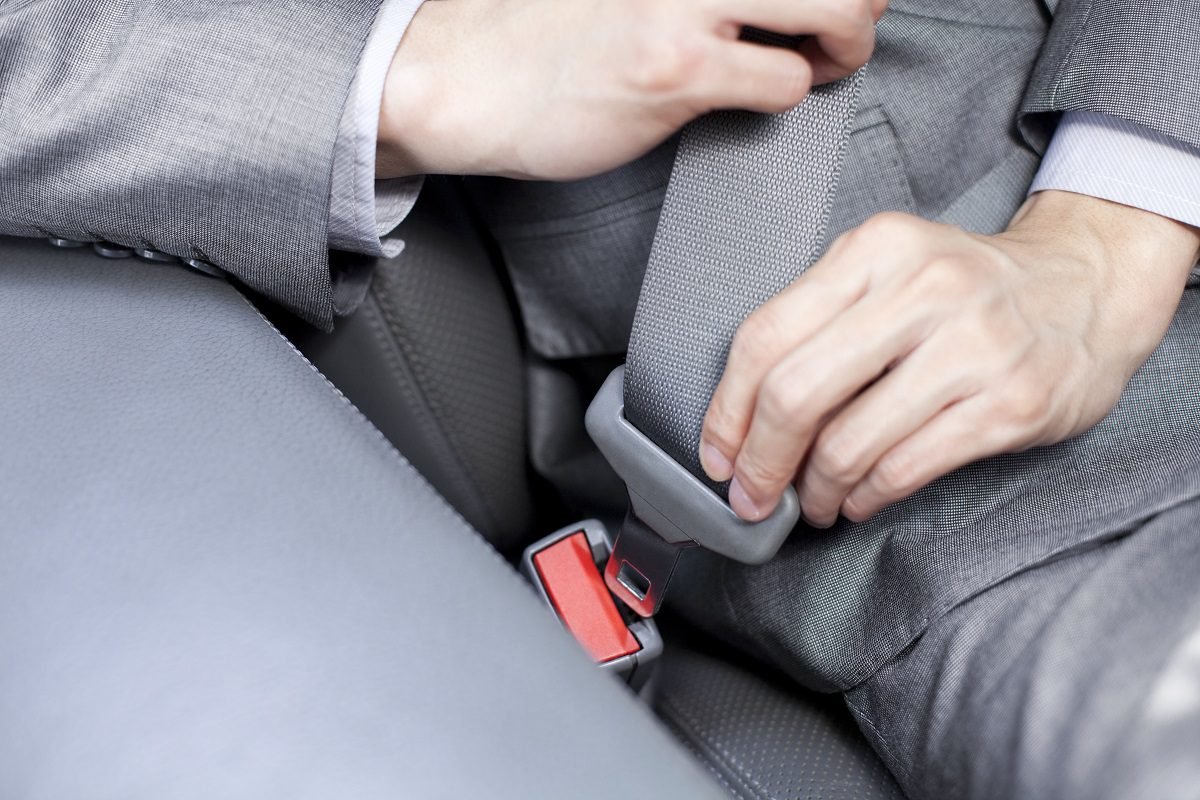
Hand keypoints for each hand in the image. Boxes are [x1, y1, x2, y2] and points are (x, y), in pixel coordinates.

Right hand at [377, 0, 884, 179]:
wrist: (461, 78)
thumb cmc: (537, 31)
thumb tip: (763, 5)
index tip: (825, 3)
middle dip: (859, 2)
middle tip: (837, 32)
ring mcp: (683, 5)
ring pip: (836, 7)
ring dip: (845, 46)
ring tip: (817, 65)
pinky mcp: (674, 71)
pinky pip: (784, 83)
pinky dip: (788, 97)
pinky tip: (752, 98)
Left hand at [699, 191, 1199, 525]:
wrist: (1088, 287)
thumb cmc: (966, 289)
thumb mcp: (890, 269)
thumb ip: (819, 320)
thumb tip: (744, 415)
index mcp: (875, 251)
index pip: (765, 336)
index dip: (727, 409)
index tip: (718, 454)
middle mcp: (923, 290)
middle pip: (796, 392)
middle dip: (760, 460)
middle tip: (751, 495)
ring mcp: (973, 348)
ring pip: (849, 442)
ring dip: (816, 489)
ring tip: (814, 500)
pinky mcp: (1010, 404)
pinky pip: (905, 469)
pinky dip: (866, 496)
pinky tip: (859, 499)